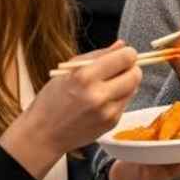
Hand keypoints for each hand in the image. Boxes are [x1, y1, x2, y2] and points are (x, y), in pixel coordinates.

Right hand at [3, 43, 140, 176]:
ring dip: (126, 83)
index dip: (127, 53)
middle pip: (136, 74)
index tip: (123, 54)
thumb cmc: (52, 99)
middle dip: (130, 68)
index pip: (126, 57)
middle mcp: (98, 95)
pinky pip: (125, 103)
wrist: (43, 134)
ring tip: (107, 85)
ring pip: (134, 88)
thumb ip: (98, 55)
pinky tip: (102, 100)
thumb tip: (121, 45)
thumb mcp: (69, 70)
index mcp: (85, 76)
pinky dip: (119, 98)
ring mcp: (107, 111)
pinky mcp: (111, 123)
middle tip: (119, 69)